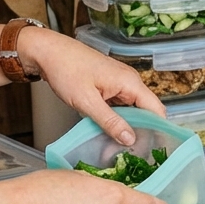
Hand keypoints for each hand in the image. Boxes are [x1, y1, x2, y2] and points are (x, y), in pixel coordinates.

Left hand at [18, 27, 165, 145]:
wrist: (47, 51)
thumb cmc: (66, 71)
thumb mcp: (87, 101)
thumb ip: (110, 121)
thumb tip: (130, 139)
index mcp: (130, 82)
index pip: (156, 110)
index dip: (156, 130)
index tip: (150, 149)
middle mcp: (130, 81)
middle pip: (146, 111)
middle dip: (140, 131)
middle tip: (131, 152)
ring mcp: (121, 82)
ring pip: (133, 109)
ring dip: (127, 125)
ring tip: (119, 145)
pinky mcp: (111, 85)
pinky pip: (122, 105)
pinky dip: (117, 117)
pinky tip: (109, 129)